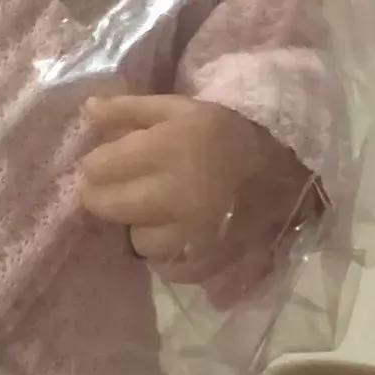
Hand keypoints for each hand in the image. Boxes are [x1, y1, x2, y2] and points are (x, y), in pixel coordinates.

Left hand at [80, 95, 313, 283]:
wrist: (287, 169)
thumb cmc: (226, 133)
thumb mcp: (180, 108)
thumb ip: (130, 110)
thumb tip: (87, 111)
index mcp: (166, 149)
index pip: (97, 168)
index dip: (97, 164)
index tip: (108, 161)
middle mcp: (174, 194)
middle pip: (105, 206)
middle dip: (107, 195)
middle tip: (127, 187)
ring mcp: (191, 234)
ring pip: (136, 240)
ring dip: (142, 226)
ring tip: (162, 211)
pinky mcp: (207, 261)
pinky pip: (167, 266)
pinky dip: (169, 253)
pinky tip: (181, 232)